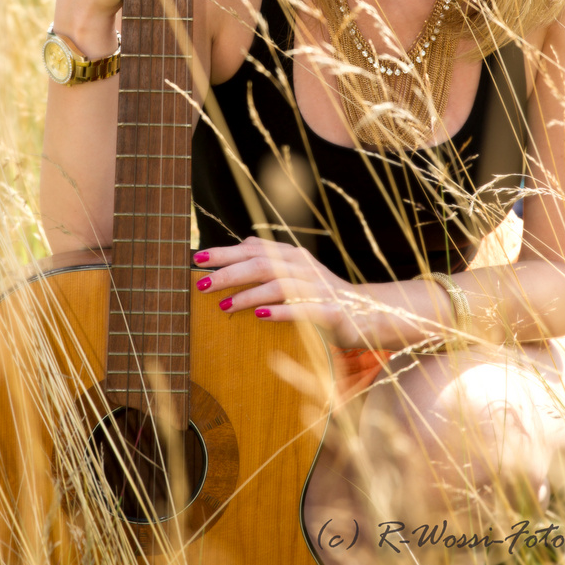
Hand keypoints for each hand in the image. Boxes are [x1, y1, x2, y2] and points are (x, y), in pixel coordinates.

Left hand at [193, 236, 378, 349]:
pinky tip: (260, 316)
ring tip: (225, 305)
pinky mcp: (330, 311)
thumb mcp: (294, 273)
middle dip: (229, 272)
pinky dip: (280, 312)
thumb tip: (235, 249)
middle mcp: (303, 266)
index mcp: (292, 255)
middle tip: (202, 284)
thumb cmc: (320, 295)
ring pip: (279, 286)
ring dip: (249, 295)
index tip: (197, 259)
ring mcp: (318, 288)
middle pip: (262, 264)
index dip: (225, 252)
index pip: (254, 248)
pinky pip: (303, 310)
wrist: (366, 314)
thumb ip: (269, 261)